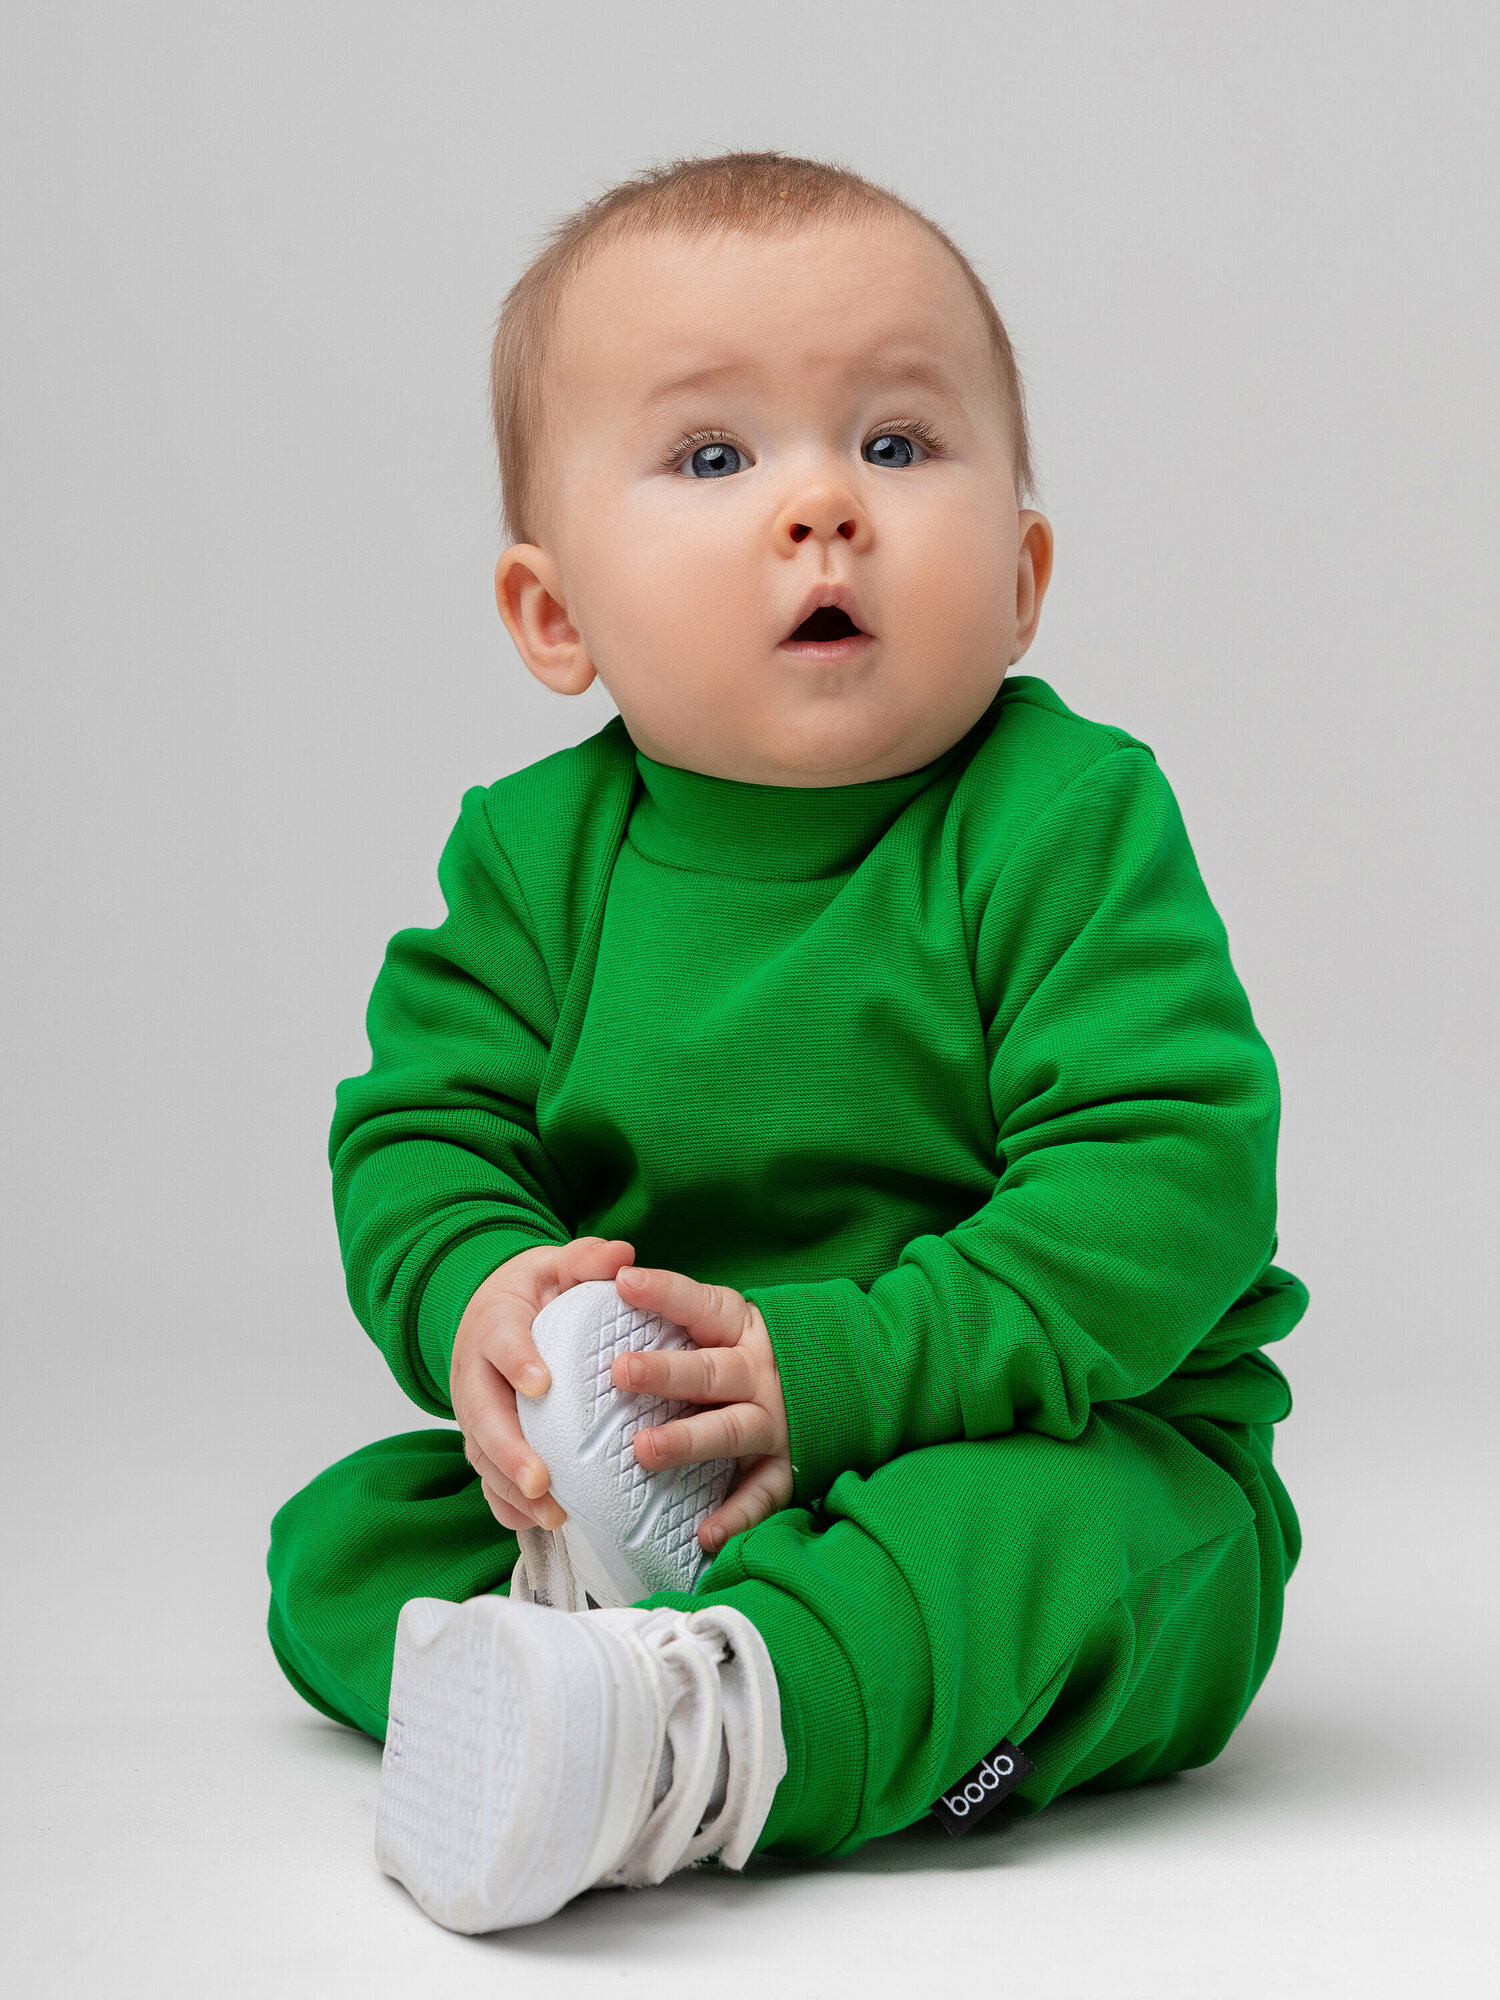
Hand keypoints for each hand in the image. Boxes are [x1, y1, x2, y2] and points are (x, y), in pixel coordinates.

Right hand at [451, 1235, 636, 1532]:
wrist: (492, 1314)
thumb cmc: (533, 1295)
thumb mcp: (557, 1266)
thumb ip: (587, 1260)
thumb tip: (622, 1255)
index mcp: (496, 1326)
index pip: (501, 1343)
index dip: (517, 1363)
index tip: (540, 1385)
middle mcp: (476, 1374)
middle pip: (484, 1416)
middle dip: (509, 1451)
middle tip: (540, 1478)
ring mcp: (477, 1413)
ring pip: (483, 1456)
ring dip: (510, 1489)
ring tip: (549, 1513)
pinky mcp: (484, 1441)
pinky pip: (487, 1479)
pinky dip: (507, 1505)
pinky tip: (537, 1523)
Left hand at [610, 1265, 792, 1554]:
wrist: (851, 1379)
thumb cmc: (758, 1354)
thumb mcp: (730, 1323)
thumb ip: (683, 1315)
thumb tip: (611, 1285)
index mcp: (741, 1329)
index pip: (700, 1305)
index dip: (663, 1293)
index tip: (624, 1283)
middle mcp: (759, 1373)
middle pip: (709, 1372)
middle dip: (665, 1372)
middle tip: (621, 1371)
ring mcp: (775, 1421)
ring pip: (730, 1430)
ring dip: (688, 1441)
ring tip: (645, 1450)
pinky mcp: (787, 1467)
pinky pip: (761, 1495)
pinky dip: (736, 1516)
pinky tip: (705, 1533)